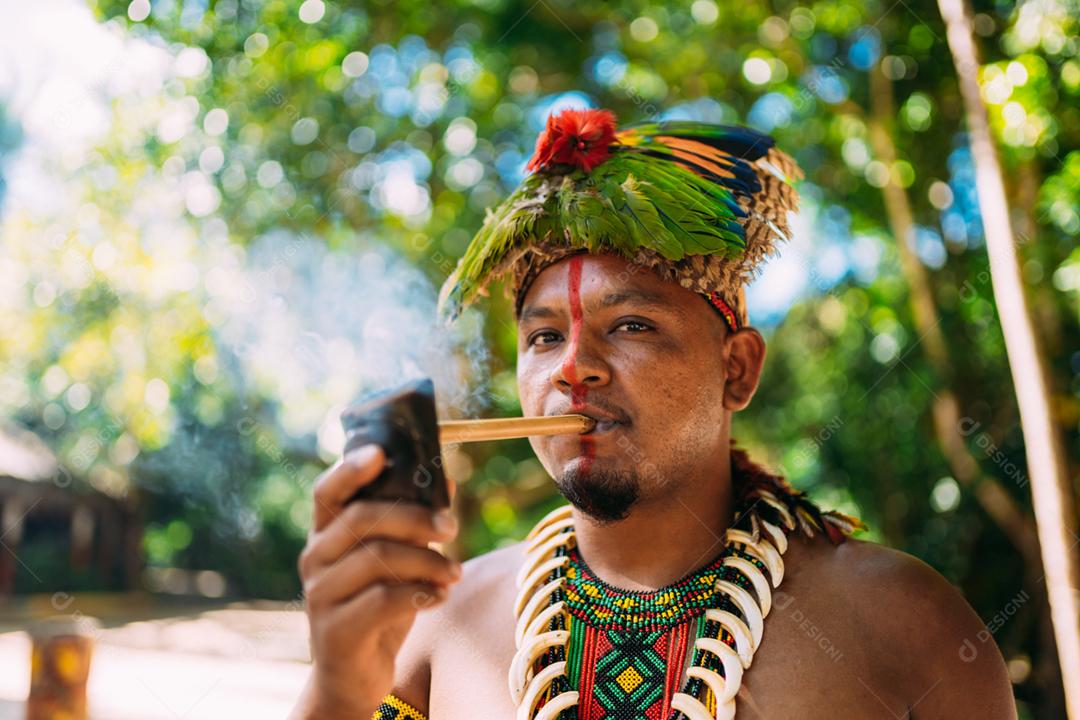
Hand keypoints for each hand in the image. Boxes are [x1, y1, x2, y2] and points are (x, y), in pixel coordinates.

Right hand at [297, 444, 460, 715]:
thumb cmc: (377, 607)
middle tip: (452, 525)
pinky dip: (420, 593)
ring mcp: (320, 595)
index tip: (382, 452)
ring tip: (455, 572)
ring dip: (428, 560)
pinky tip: (439, 597)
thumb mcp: (396, 562)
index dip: (350, 468)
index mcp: (326, 534)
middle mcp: (315, 559)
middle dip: (415, 517)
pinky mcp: (335, 631)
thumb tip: (446, 481)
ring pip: (378, 558)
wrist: (353, 676)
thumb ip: (412, 523)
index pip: (328, 491)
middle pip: (362, 519)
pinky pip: (383, 600)